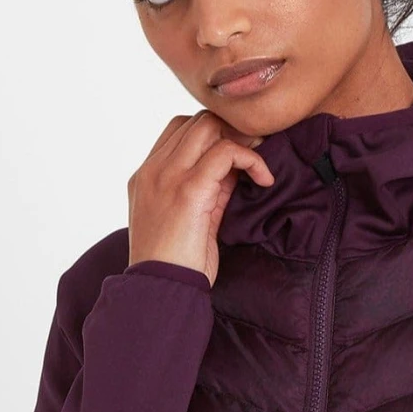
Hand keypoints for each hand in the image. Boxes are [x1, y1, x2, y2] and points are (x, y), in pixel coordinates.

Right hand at [126, 111, 274, 285]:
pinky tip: (265, 179)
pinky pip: (226, 152)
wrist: (160, 289)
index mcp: (147, 176)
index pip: (179, 131)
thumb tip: (236, 172)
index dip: (213, 137)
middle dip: (232, 132)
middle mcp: (153, 170)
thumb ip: (208, 192)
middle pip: (196, 121)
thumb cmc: (176, 265)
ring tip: (261, 165)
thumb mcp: (190, 220)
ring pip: (209, 127)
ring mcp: (168, 176)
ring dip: (242, 140)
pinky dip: (252, 159)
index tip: (237, 161)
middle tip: (259, 154)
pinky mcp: (189, 189)